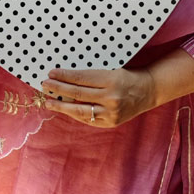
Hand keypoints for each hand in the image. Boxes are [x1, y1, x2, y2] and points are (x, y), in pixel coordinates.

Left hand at [41, 67, 156, 127]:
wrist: (148, 91)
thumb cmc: (126, 77)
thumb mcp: (111, 70)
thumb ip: (91, 76)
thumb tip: (65, 78)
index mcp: (111, 80)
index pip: (81, 78)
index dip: (64, 76)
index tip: (51, 73)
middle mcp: (111, 97)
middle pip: (78, 93)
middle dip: (59, 89)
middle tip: (45, 85)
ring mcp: (111, 112)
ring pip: (80, 110)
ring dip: (62, 106)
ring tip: (49, 102)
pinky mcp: (111, 123)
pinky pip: (88, 119)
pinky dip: (75, 114)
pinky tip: (65, 110)